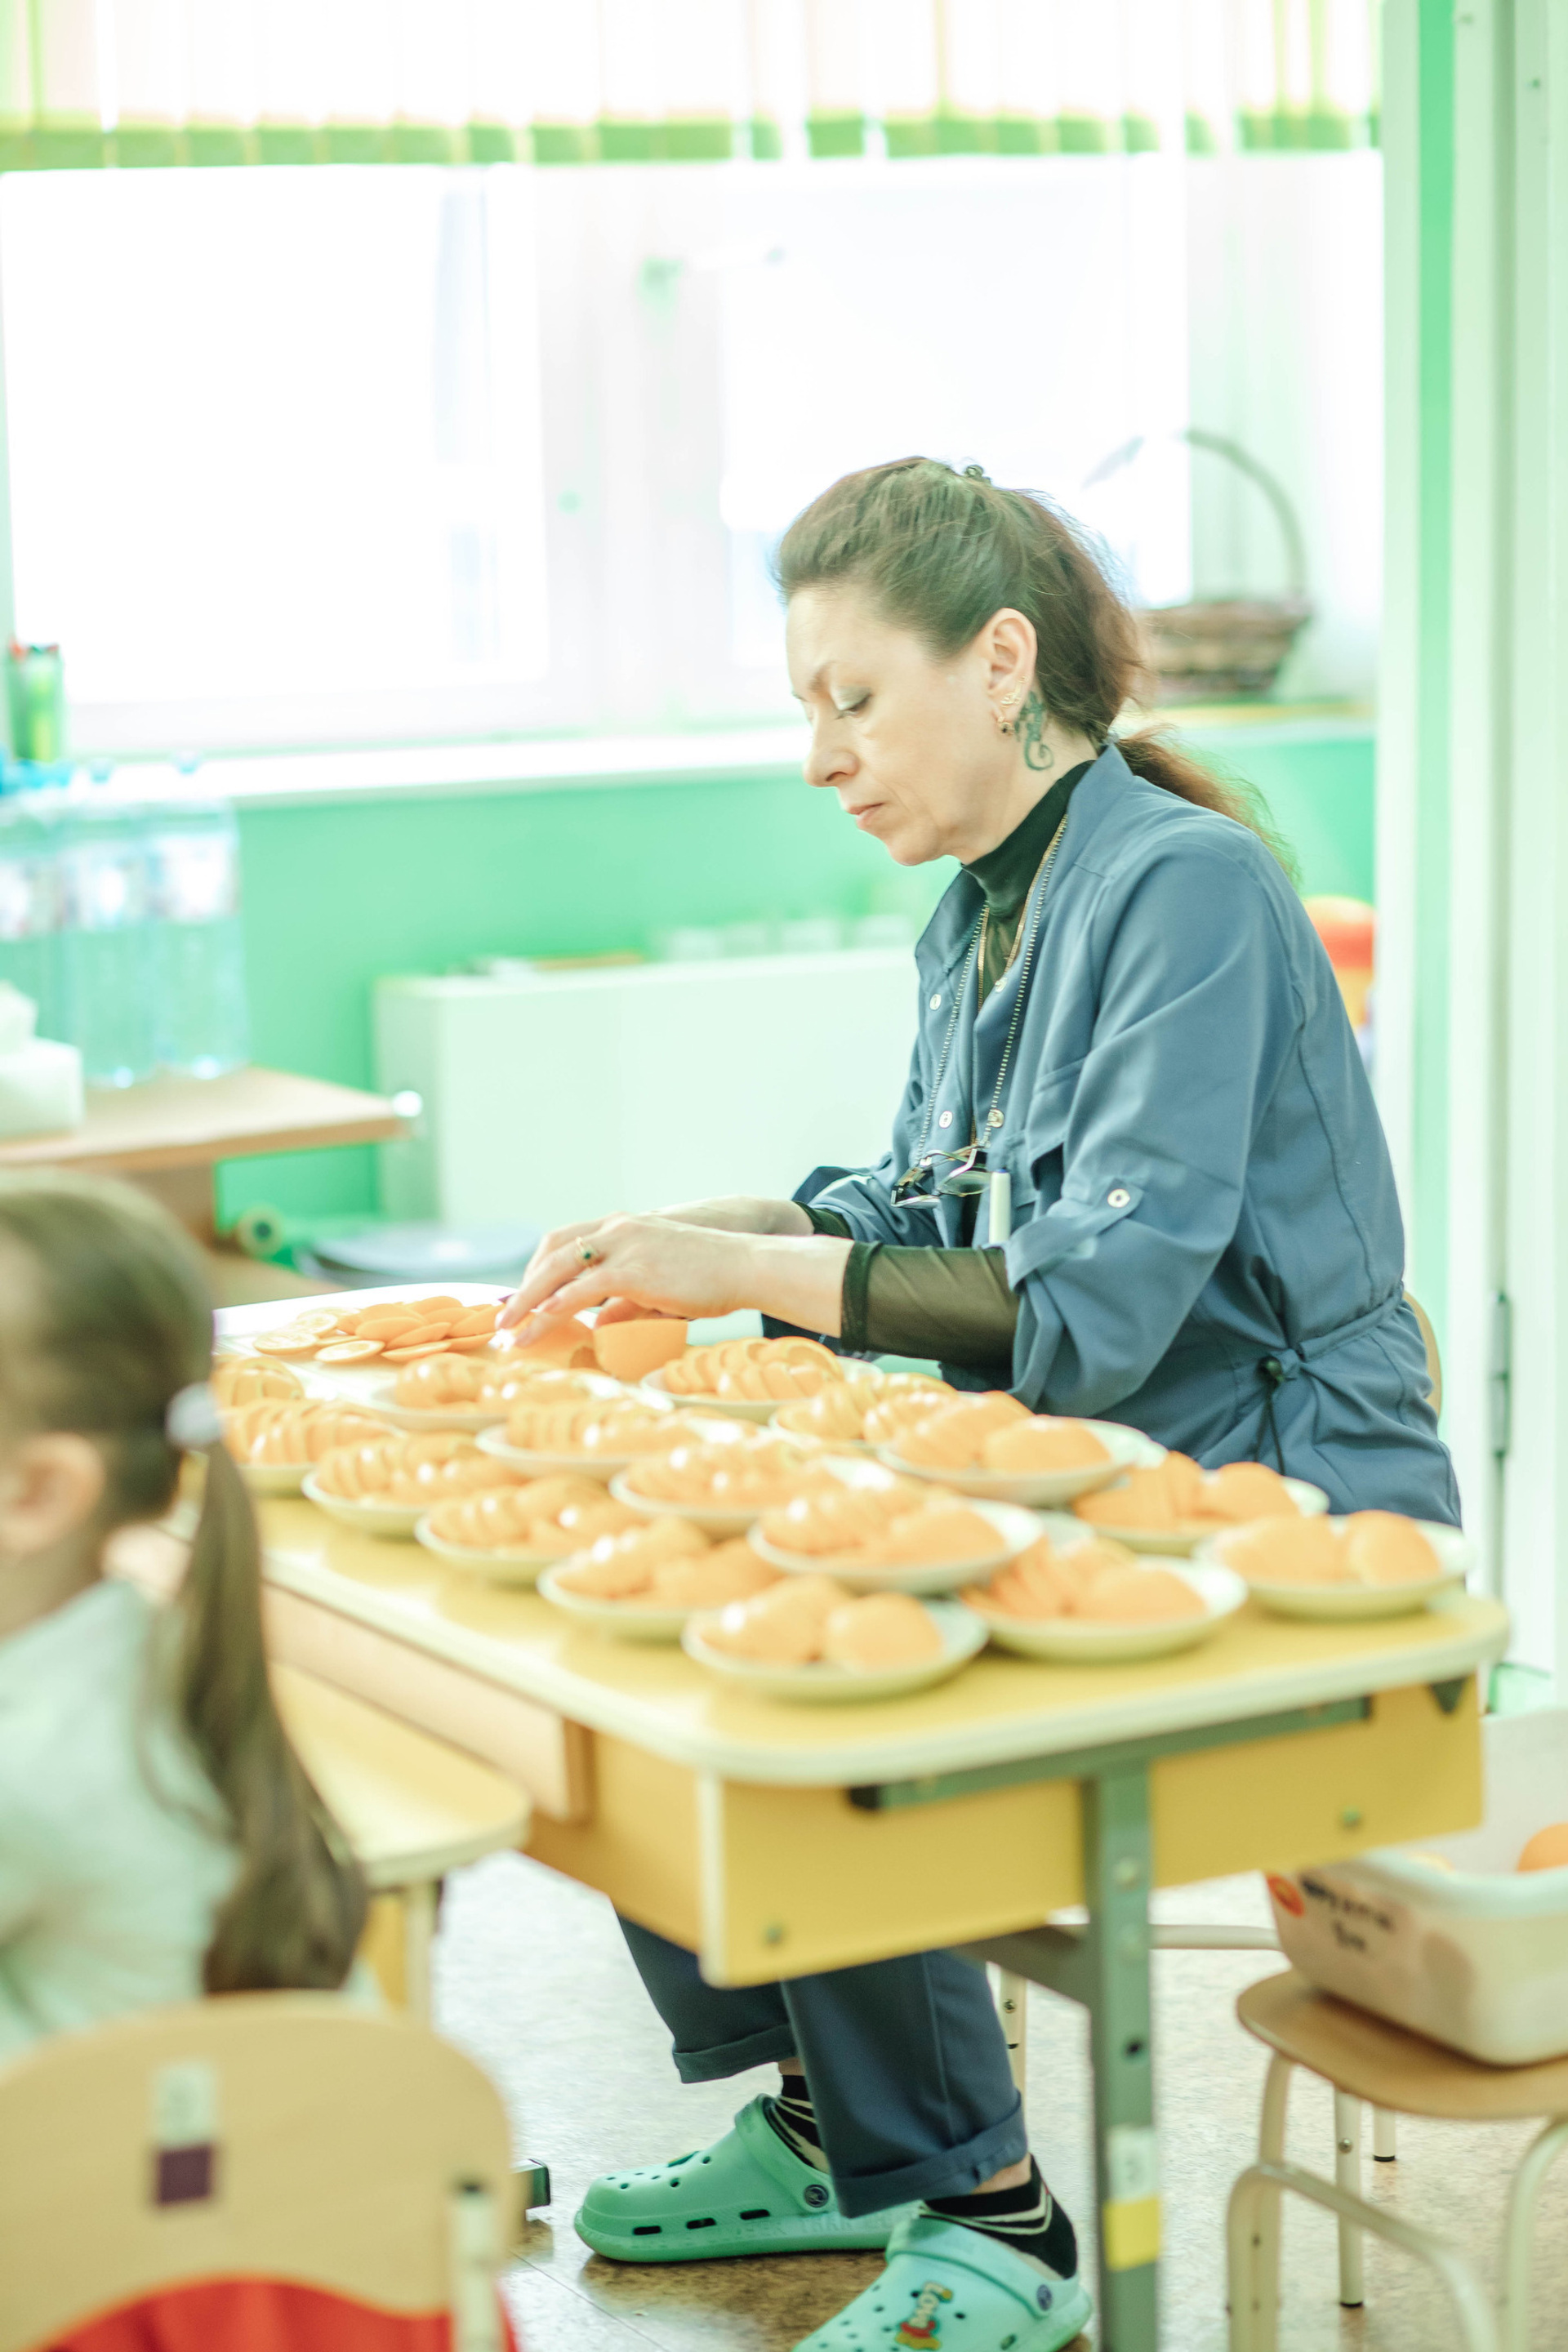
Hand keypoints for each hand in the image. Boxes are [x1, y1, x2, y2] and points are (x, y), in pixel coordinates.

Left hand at [501, 1214, 749, 1327]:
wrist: (747, 1265)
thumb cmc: (713, 1277)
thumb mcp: (662, 1287)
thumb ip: (628, 1301)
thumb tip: (601, 1323)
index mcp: (624, 1227)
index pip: (565, 1241)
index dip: (539, 1269)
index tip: (523, 1296)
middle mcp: (618, 1228)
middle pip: (551, 1250)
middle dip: (523, 1285)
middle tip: (505, 1315)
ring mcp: (624, 1245)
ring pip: (557, 1269)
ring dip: (527, 1301)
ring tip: (510, 1330)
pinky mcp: (632, 1269)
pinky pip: (580, 1291)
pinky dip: (554, 1308)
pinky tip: (539, 1326)